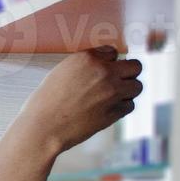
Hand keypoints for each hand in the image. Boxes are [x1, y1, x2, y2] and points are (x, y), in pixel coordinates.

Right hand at [15, 46, 143, 154]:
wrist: (42, 128)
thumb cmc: (45, 103)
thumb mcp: (61, 73)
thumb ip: (85, 66)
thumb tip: (104, 65)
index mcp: (87, 59)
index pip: (113, 52)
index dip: (108, 62)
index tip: (103, 69)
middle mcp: (104, 72)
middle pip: (135, 67)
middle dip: (128, 73)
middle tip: (118, 80)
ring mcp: (112, 92)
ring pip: (137, 86)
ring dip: (127, 91)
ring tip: (112, 97)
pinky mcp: (115, 112)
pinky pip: (130, 105)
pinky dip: (121, 107)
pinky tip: (106, 109)